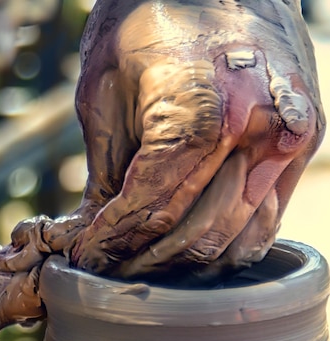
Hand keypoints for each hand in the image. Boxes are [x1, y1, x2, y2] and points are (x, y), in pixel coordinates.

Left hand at [17, 0, 323, 281]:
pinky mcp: (301, 144)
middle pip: (193, 235)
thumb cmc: (146, 20)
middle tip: (107, 272)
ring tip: (142, 269)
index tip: (84, 258)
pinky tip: (192, 256)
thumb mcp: (104, 92)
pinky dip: (226, 250)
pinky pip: (265, 222)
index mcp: (200, 113)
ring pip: (232, 240)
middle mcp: (254, 131)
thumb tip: (94, 231)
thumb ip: (107, 171)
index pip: (149, 209)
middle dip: (141, 263)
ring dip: (182, 267)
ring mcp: (286, 140)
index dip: (110, 243)